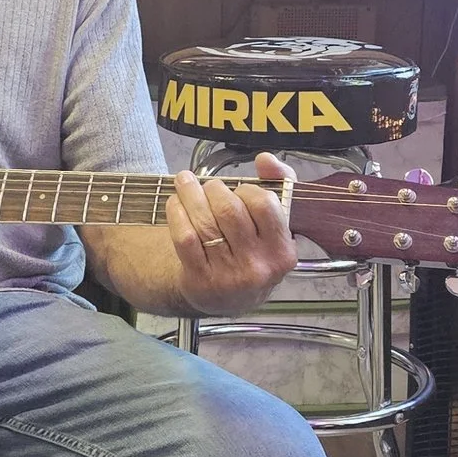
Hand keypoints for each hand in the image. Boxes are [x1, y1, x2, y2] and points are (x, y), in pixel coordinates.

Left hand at [164, 151, 300, 314]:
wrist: (230, 298)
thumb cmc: (253, 251)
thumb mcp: (275, 226)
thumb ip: (278, 185)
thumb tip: (265, 158)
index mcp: (282, 251)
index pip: (263, 204)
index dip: (246, 189)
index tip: (237, 189)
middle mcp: (258, 266)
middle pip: (229, 210)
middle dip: (213, 189)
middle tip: (207, 186)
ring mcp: (228, 276)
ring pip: (204, 222)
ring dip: (189, 194)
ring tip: (184, 182)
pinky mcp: (201, 280)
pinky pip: (184, 237)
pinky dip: (176, 214)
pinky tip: (175, 203)